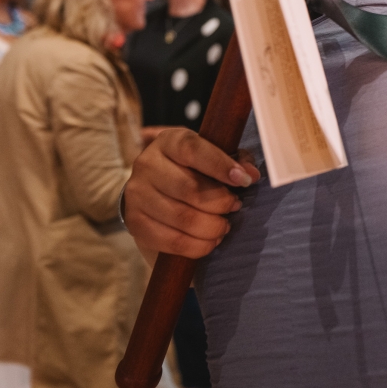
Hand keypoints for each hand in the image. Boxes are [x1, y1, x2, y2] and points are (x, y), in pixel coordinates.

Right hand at [123, 128, 260, 258]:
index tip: (244, 181)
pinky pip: (172, 240)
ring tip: (224, 226)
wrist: (157, 192)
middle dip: (221, 202)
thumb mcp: (215, 157)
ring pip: (182, 218)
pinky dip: (199, 245)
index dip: (221, 166)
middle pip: (189, 189)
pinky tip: (211, 241)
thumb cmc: (194, 170)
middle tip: (235, 206)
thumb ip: (237, 161)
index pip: (193, 150)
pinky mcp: (135, 223)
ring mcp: (137, 195)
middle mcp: (147, 164)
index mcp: (168, 141)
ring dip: (212, 227)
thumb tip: (251, 174)